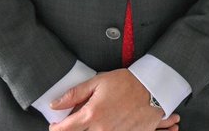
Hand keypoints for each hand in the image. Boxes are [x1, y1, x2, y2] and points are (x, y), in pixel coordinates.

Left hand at [49, 69, 178, 130]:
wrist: (153, 89)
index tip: (56, 124)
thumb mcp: (98, 82)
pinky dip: (104, 130)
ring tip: (97, 119)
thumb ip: (74, 94)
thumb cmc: (127, 83)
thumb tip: (55, 105)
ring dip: (91, 129)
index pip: (64, 129)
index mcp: (91, 115)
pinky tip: (109, 122)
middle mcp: (101, 130)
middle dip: (74, 128)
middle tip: (79, 120)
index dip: (56, 127)